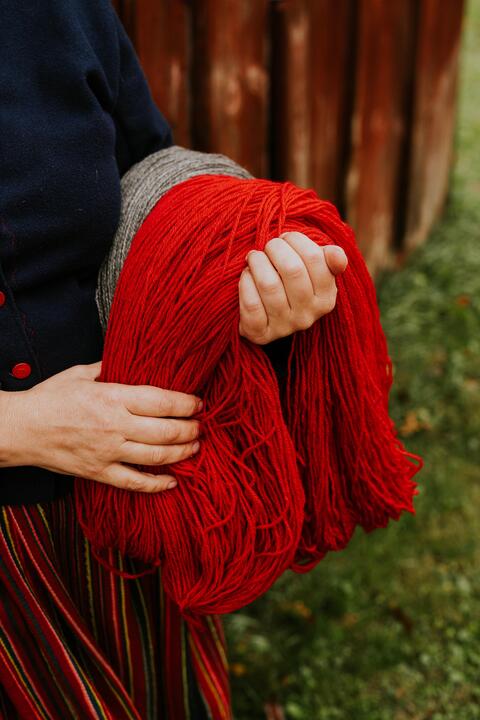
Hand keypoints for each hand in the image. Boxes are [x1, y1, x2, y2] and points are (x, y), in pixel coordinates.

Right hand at [0, 361, 201, 492]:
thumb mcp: (80, 374)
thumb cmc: (48, 399)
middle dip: (190, 429)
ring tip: (195, 447)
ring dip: (182, 453)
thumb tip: (129, 359)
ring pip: (157, 456)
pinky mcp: (99, 472)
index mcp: (112, 397)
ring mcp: (108, 452)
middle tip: (200, 426)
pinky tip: (172, 482)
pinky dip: (157, 485)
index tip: (198, 404)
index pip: (162, 401)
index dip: (186, 404)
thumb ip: (109, 368)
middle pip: (166, 431)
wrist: (19, 429)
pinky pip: (134, 483)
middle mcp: (115, 426)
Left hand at [238, 231, 347, 344]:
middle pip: (292, 270)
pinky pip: (251, 304)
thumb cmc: (291, 285)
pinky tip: (247, 276)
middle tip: (269, 247)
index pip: (315, 258)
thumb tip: (336, 254)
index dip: (296, 240)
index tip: (286, 238)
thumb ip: (328, 260)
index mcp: (326, 298)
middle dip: (275, 249)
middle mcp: (308, 315)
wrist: (267, 318)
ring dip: (257, 263)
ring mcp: (284, 327)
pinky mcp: (261, 333)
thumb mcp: (314, 272)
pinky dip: (245, 283)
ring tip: (255, 258)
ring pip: (269, 285)